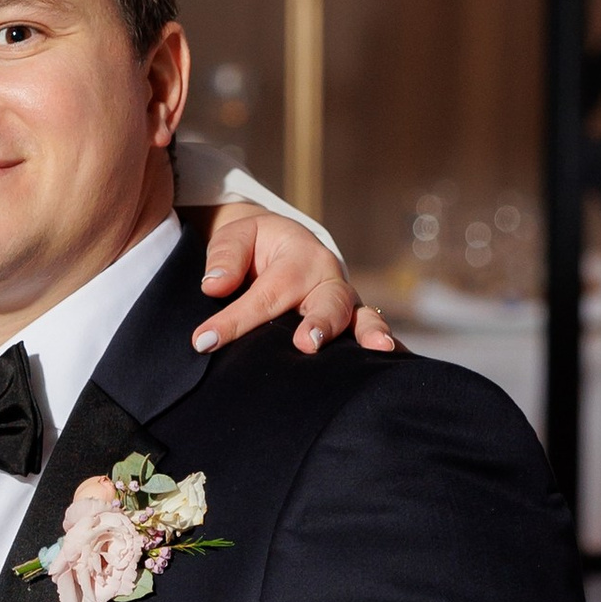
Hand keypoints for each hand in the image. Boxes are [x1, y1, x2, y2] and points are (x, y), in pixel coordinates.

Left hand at [194, 202, 395, 360]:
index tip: (204, 341)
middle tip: (307, 343)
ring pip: (358, 316)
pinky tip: (395, 364)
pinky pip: (370, 330)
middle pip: (329, 300)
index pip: (266, 292)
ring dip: (366, 334)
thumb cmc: (255, 245)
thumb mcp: (236, 237)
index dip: (235, 320)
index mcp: (297, 256)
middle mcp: (326, 277)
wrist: (281, 243)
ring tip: (376, 350)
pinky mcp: (351, 319)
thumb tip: (214, 286)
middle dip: (321, 322)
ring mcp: (343, 300)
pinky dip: (385, 346)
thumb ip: (224, 258)